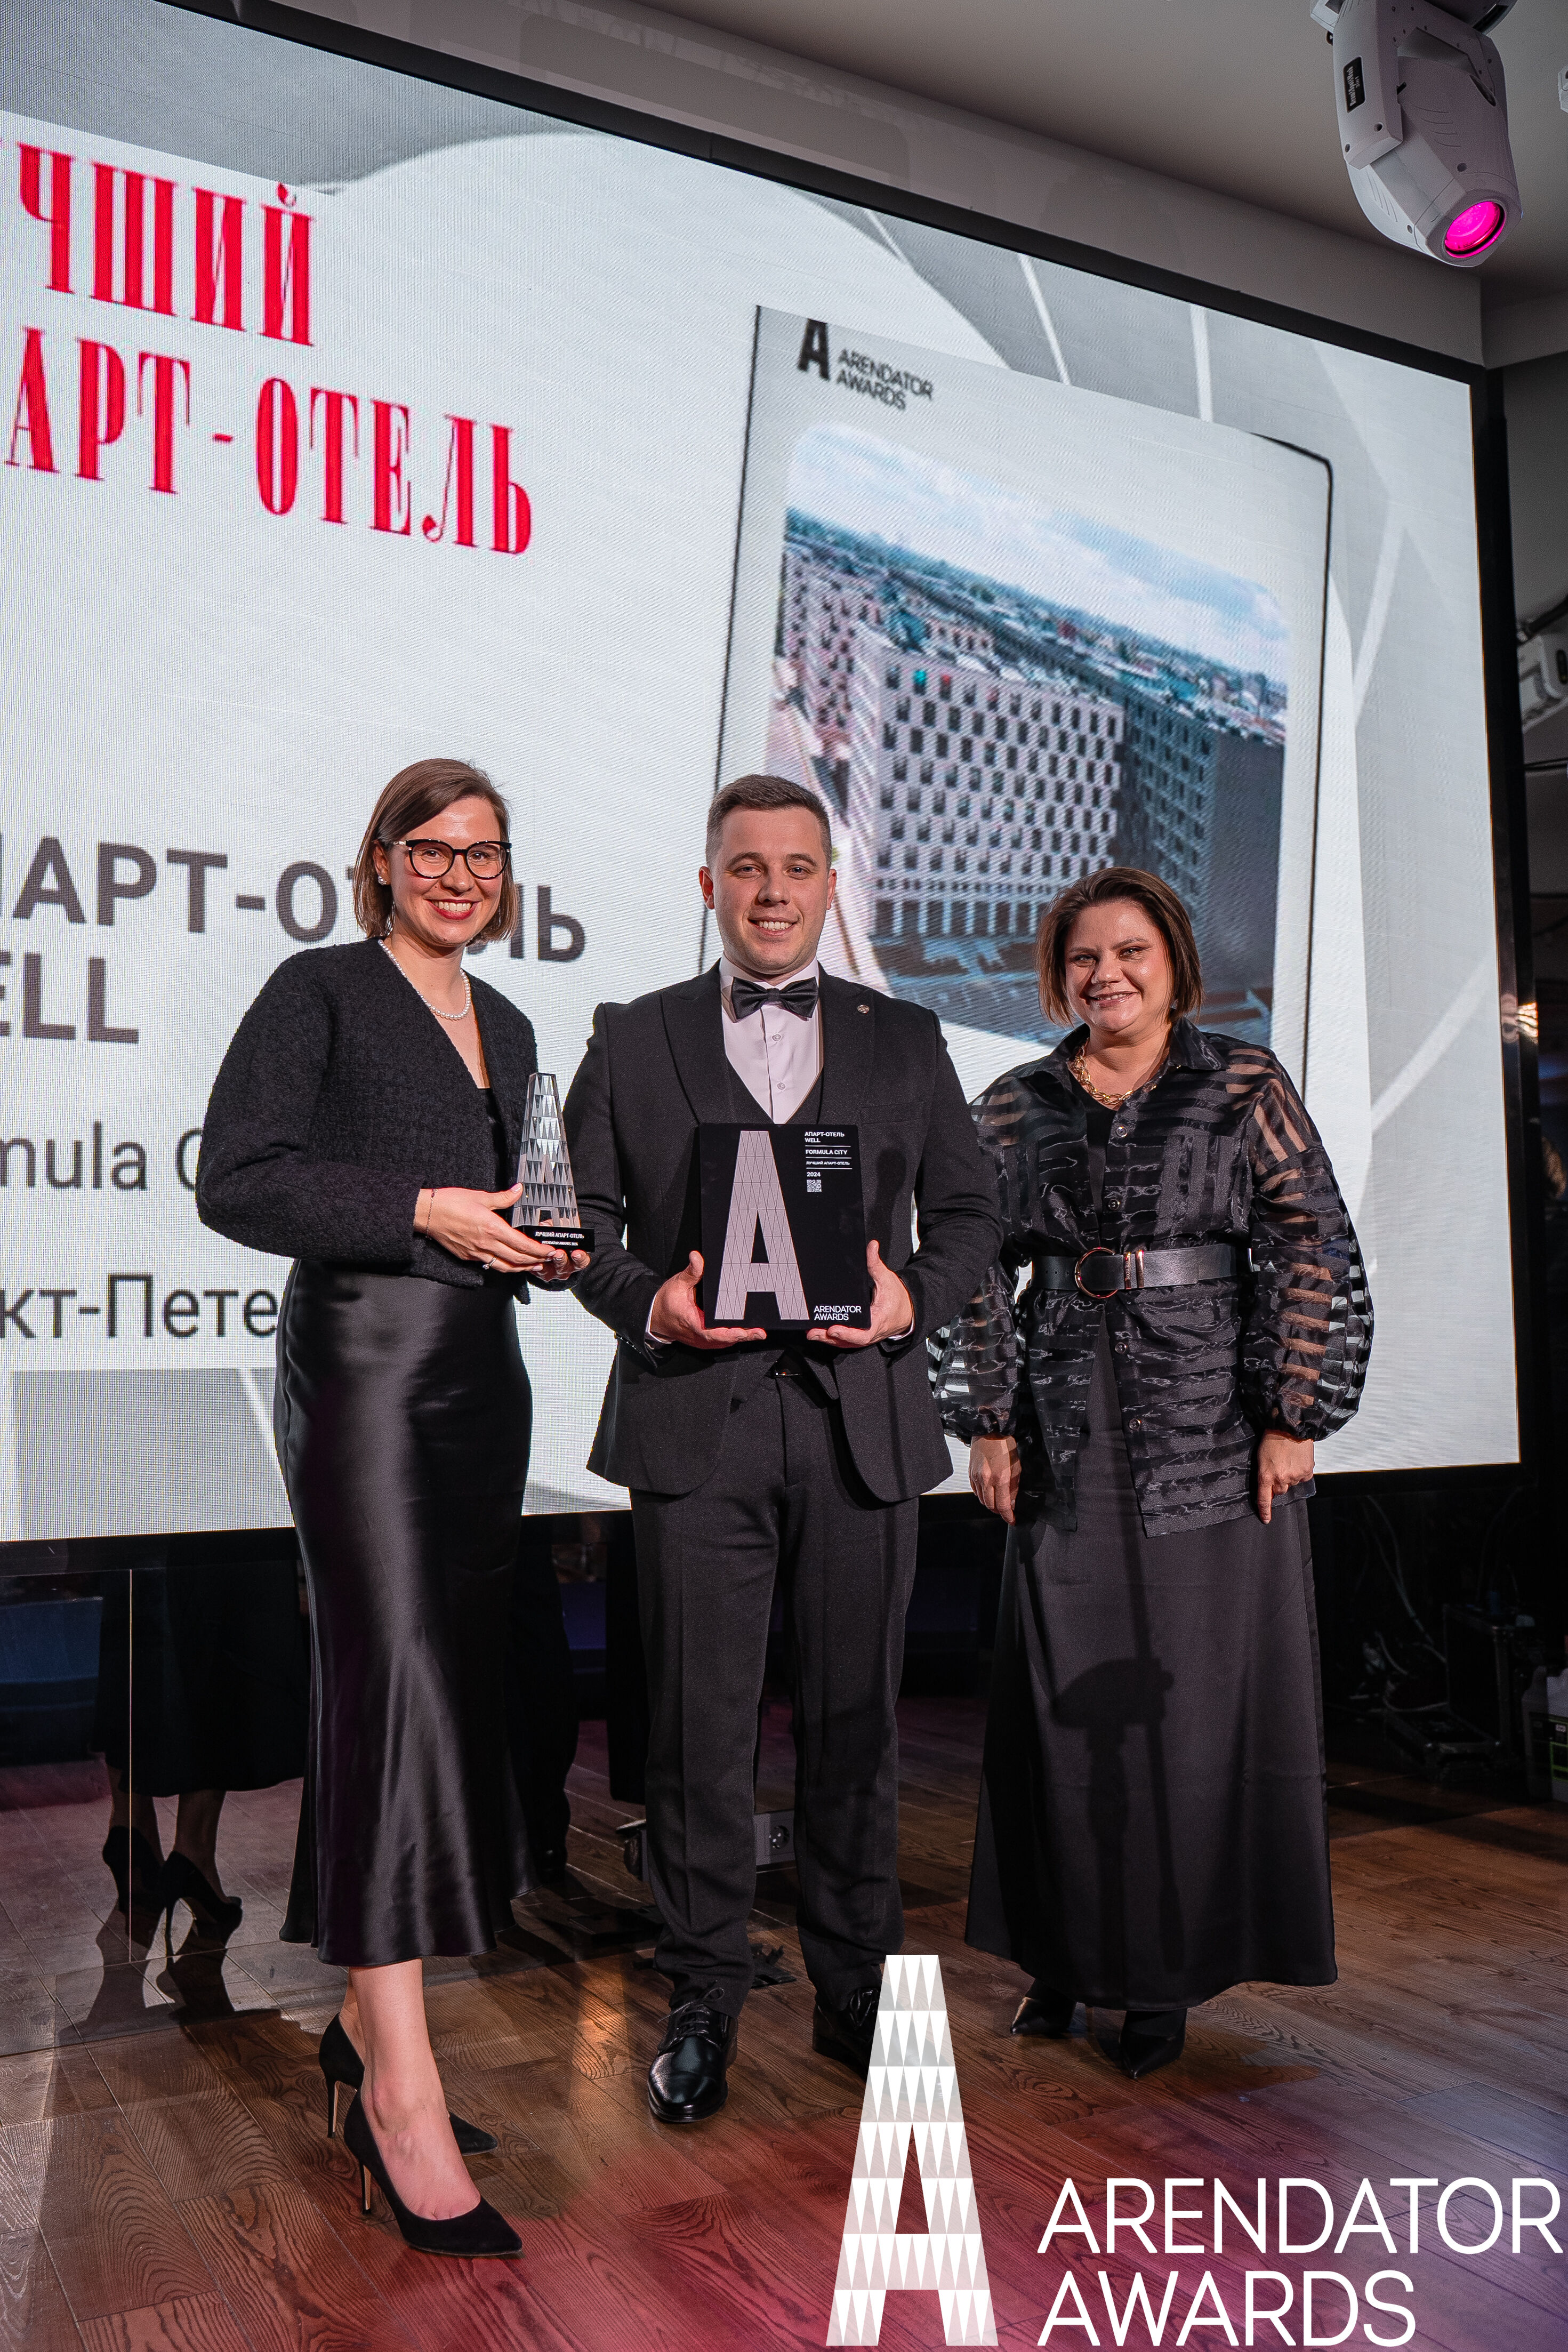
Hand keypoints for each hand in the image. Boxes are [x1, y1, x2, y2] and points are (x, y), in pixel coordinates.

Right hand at [421, 1184, 588, 1280]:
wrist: (427, 1214)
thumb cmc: (450, 1203)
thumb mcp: (480, 1196)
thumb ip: (503, 1197)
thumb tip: (518, 1190)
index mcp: (492, 1228)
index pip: (522, 1244)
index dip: (539, 1250)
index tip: (550, 1250)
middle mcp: (486, 1244)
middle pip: (517, 1258)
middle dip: (536, 1260)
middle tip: (548, 1260)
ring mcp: (476, 1253)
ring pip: (505, 1266)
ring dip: (522, 1268)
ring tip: (534, 1266)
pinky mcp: (468, 1257)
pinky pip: (490, 1265)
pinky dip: (504, 1266)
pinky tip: (510, 1263)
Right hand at [648, 1251, 766, 1348]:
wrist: (656, 1317)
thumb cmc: (666, 1303)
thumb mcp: (678, 1284)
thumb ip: (691, 1272)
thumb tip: (697, 1257)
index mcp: (693, 1324)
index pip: (714, 1333)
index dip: (731, 1334)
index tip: (744, 1332)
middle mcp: (699, 1336)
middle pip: (725, 1340)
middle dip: (744, 1335)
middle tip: (759, 1332)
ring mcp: (703, 1341)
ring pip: (725, 1343)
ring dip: (741, 1337)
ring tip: (757, 1332)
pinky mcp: (705, 1340)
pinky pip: (722, 1341)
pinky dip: (734, 1337)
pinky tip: (745, 1331)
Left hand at [807, 1240, 913, 1349]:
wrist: (907, 1312)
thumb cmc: (898, 1299)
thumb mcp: (887, 1279)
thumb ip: (876, 1264)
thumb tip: (871, 1247)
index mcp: (878, 1320)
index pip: (862, 1333)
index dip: (847, 1333)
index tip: (834, 1329)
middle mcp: (871, 1332)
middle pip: (848, 1341)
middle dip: (830, 1338)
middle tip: (814, 1331)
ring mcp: (865, 1337)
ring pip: (845, 1343)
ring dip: (828, 1340)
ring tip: (813, 1333)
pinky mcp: (861, 1337)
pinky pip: (846, 1342)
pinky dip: (833, 1340)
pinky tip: (821, 1334)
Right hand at [970, 1435, 1021, 1523]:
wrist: (990, 1432)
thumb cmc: (1005, 1446)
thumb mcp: (1017, 1467)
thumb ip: (1014, 1488)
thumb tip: (1012, 1502)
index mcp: (1000, 1478)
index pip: (1003, 1506)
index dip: (1008, 1516)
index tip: (1012, 1520)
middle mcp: (986, 1479)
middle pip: (991, 1506)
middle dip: (1000, 1512)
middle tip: (1007, 1511)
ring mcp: (976, 1477)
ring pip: (982, 1500)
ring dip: (991, 1505)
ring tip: (999, 1502)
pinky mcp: (970, 1474)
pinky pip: (976, 1492)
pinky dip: (982, 1496)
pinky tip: (989, 1493)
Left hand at [1255, 1430, 1313, 1524]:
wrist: (1290, 1426)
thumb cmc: (1273, 1438)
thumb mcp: (1261, 1458)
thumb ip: (1265, 1475)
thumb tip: (1269, 1488)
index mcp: (1266, 1475)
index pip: (1264, 1499)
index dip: (1264, 1511)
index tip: (1265, 1519)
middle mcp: (1280, 1478)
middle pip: (1280, 1491)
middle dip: (1279, 1483)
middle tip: (1279, 1467)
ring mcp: (1295, 1476)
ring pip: (1292, 1484)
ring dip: (1290, 1475)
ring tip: (1288, 1459)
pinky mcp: (1307, 1472)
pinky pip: (1303, 1478)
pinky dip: (1301, 1472)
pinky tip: (1297, 1461)